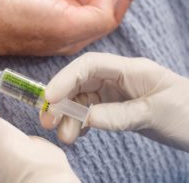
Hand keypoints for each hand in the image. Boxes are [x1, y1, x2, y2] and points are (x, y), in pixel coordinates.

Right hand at [41, 52, 188, 151]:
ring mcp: (116, 92)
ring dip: (69, 116)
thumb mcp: (154, 114)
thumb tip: (84, 118)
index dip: (65, 78)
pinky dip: (80, 122)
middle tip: (48, 121)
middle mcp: (118, 77)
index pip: (88, 65)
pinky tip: (75, 134)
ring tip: (64, 137)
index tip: (49, 98)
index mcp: (129, 69)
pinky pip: (90, 111)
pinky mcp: (116, 106)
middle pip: (79, 82)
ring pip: (82, 99)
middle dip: (61, 100)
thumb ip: (118, 115)